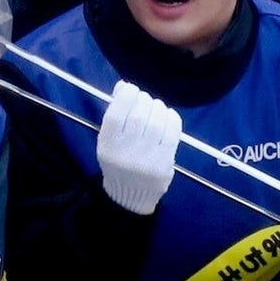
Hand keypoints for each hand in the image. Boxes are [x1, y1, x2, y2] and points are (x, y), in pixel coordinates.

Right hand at [95, 80, 183, 215]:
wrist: (131, 195)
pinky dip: (172, 118)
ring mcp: (145, 159)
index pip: (116, 113)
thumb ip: (115, 113)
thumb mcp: (109, 139)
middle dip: (144, 100)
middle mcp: (124, 153)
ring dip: (158, 107)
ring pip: (156, 122)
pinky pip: (172, 133)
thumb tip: (124, 85)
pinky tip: (168, 115)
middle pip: (138, 115)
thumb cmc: (119, 160)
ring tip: (156, 107)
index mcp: (107, 145)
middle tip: (145, 100)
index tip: (131, 90)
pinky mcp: (164, 163)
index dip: (126, 95)